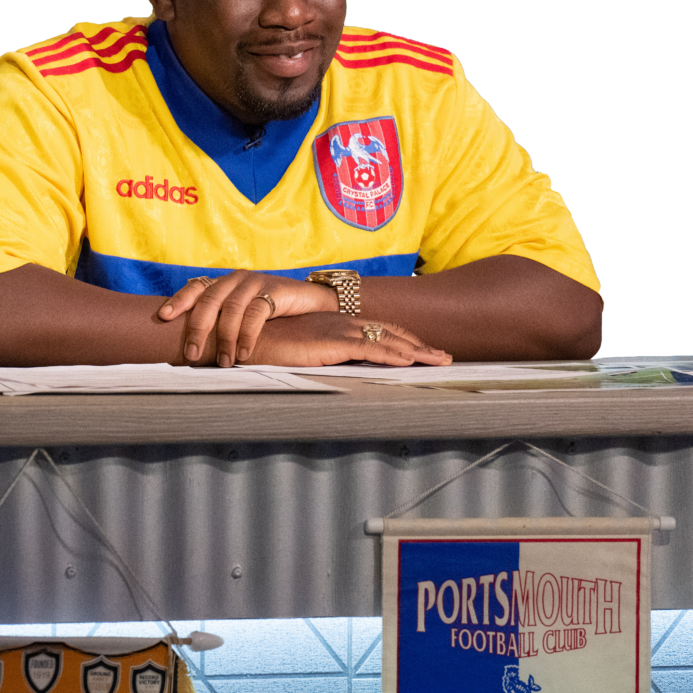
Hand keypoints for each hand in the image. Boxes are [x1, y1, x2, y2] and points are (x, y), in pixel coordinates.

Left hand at [159, 271, 337, 365]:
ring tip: (224, 361)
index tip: (163, 316)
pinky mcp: (274, 290)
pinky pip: (255, 313)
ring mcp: (255, 282)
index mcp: (224, 283)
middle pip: (209, 300)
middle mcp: (236, 279)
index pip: (196, 288)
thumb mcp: (243, 315)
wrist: (311, 302)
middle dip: (198, 328)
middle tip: (192, 354)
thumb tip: (195, 347)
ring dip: (225, 338)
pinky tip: (244, 352)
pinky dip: (247, 335)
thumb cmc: (273, 313)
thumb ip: (223, 321)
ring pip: (231, 309)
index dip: (179, 300)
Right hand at [246, 312, 451, 367]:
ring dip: (416, 350)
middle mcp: (342, 323)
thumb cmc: (268, 344)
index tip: (422, 350)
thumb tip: (335, 369)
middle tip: (444, 357)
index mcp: (336, 323)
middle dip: (419, 345)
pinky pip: (369, 349)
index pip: (378, 329)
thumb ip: (321, 355)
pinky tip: (410, 361)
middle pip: (390, 332)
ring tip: (440, 360)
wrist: (247, 336)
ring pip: (387, 339)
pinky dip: (392, 355)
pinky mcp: (331, 342)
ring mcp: (338, 331)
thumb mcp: (301, 349)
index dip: (402, 339)